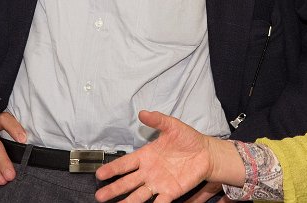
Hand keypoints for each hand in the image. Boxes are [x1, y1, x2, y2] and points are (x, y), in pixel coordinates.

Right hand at [95, 110, 242, 202]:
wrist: (206, 152)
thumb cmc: (188, 139)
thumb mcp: (172, 126)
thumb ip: (157, 120)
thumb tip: (142, 113)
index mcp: (146, 156)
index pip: (125, 164)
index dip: (112, 169)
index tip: (99, 174)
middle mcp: (148, 172)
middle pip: (127, 182)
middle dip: (113, 189)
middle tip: (100, 196)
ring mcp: (158, 183)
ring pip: (138, 195)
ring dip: (127, 201)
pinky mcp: (170, 192)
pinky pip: (160, 201)